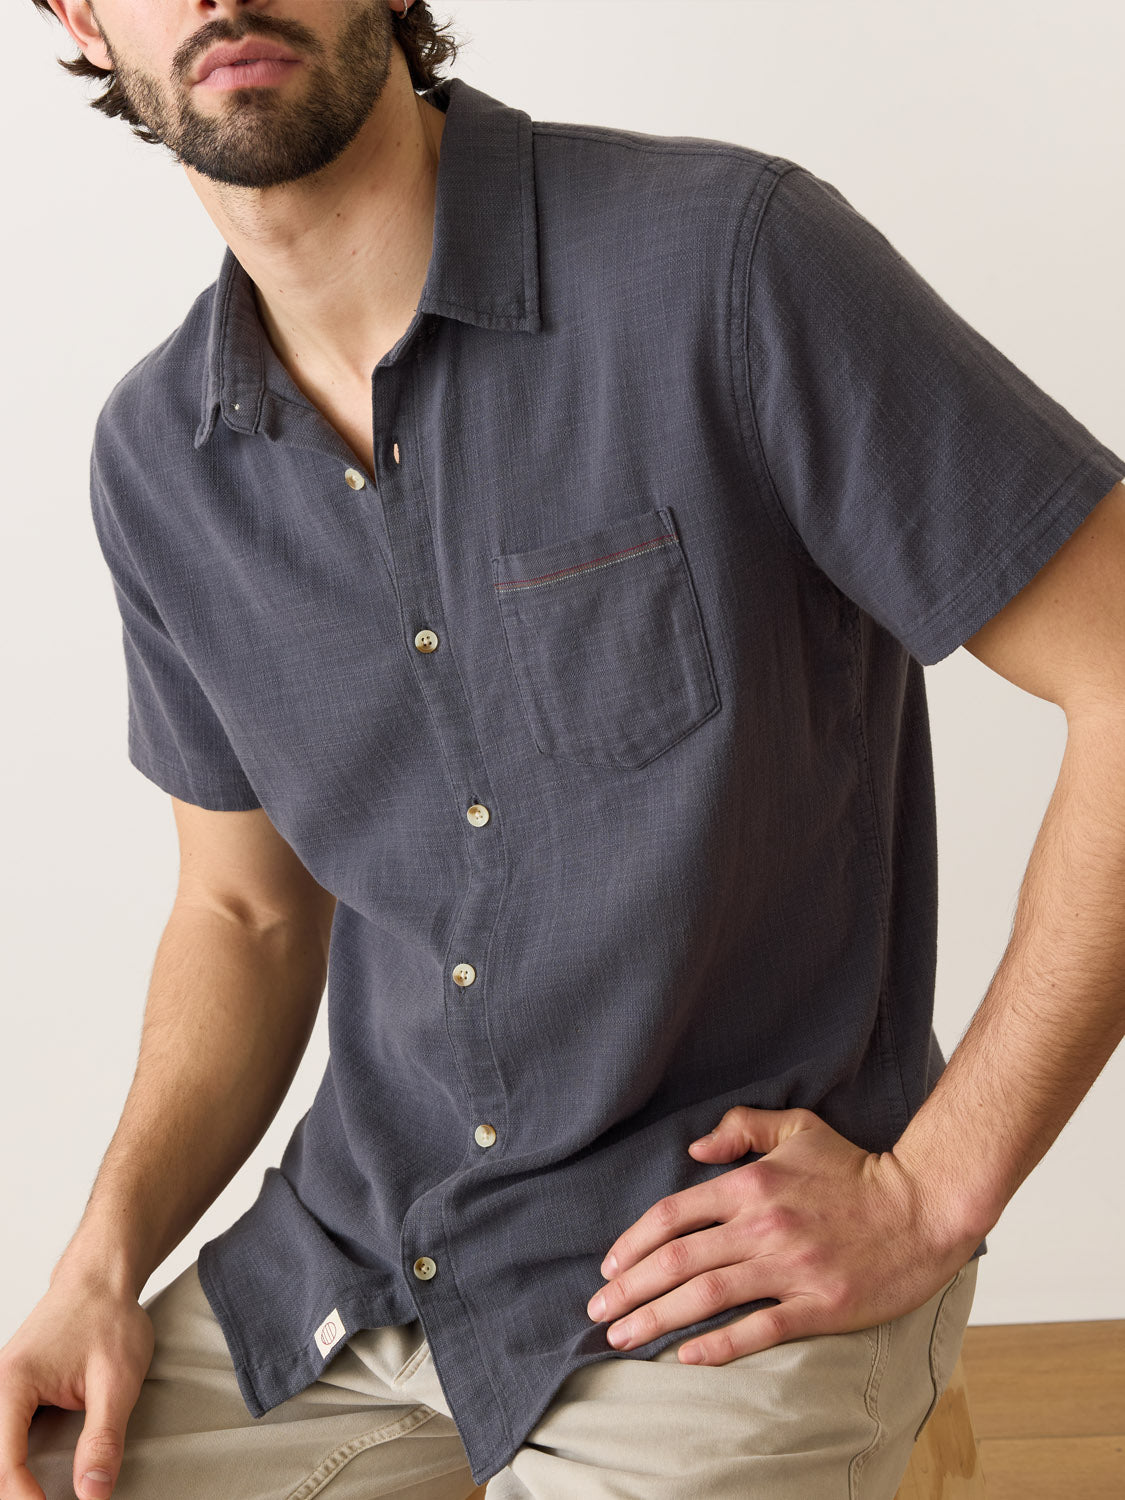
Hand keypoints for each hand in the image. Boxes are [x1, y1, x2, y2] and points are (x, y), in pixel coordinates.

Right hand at [0, 1263, 153, 1499]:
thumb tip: (92, 1496)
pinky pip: (8, 1435)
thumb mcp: (117, 1380)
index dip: (25, 1499)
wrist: (101, 1277)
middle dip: (17, 1492)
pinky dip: (18, 1462)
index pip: (5, 1463)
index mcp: (12, 1385)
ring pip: (1, 1449)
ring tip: (44, 1496)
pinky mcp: (13, 1391)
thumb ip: (103, 1438)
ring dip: (15, 1479)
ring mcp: (2, 1388)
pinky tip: (37, 1480)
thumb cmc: (109, 1318)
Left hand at [586, 1105, 976, 1365]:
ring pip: (707, 1297)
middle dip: (630, 1289)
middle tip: (598, 1313)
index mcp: (751, 1185)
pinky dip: (718, 1345)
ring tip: (622, 1338)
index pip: (674, 1216)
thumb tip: (695, 1149)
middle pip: (678, 1260)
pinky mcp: (818, 1306)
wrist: (922, 1207)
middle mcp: (763, 1227)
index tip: (608, 1268)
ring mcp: (790, 1269)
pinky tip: (687, 1356)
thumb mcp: (797, 1128)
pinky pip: (758, 1330)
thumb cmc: (856, 1169)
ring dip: (657, 1319)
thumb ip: (741, 1128)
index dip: (633, 1244)